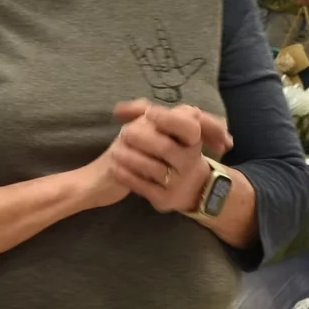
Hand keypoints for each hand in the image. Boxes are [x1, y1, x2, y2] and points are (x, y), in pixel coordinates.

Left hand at [105, 99, 223, 213]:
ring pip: (152, 168)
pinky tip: (115, 169)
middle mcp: (189, 161)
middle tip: (125, 132)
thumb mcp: (170, 129)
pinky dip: (127, 176)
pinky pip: (143, 187)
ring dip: (130, 158)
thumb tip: (119, 109)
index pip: (187, 127)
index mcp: (192, 140)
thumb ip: (144, 112)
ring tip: (115, 151)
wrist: (191, 187)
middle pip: (165, 147)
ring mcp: (178, 181)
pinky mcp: (165, 198)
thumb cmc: (173, 149)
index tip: (149, 113)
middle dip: (142, 138)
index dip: (167, 118)